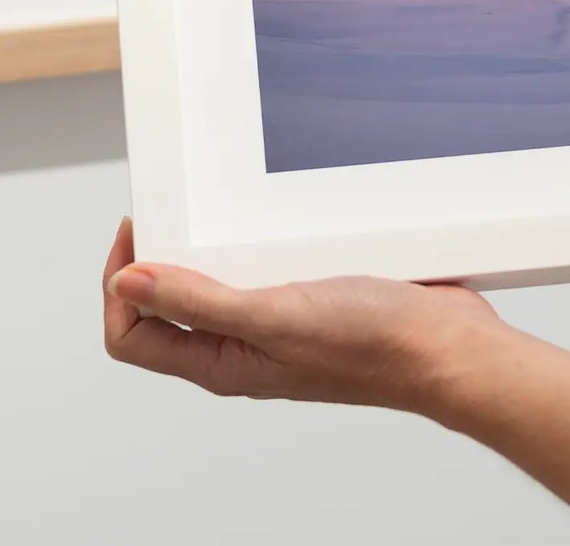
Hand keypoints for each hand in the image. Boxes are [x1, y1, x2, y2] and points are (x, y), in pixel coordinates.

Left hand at [101, 220, 569, 514]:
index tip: (141, 229)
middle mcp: (242, 347)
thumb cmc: (372, 346)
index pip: (131, 334)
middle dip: (161, 252)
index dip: (120, 282)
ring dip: (211, 241)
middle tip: (175, 205)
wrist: (450, 347)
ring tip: (220, 207)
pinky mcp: (312, 298)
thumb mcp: (274, 316)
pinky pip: (264, 266)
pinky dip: (256, 238)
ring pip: (217, 279)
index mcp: (219, 363)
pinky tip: (273, 214)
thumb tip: (127, 282)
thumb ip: (197, 301)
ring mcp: (278, 322)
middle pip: (168, 303)